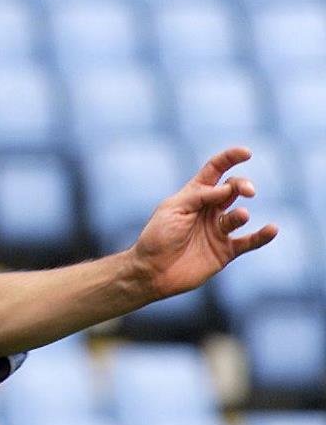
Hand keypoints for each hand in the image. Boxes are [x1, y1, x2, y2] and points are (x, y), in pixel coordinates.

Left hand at [129, 147, 278, 300]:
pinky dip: (262, 236)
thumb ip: (199, 196)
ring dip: (241, 213)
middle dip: (241, 185)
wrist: (151, 271)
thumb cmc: (157, 236)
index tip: (246, 152)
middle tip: (247, 190)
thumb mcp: (174, 209)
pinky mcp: (225, 251)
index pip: (214, 170)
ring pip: (239, 215)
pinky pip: (249, 241)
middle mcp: (209, 210)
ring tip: (240, 215)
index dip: (230, 159)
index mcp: (193, 195)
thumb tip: (227, 187)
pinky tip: (272, 229)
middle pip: (232, 189)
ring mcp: (218, 230)